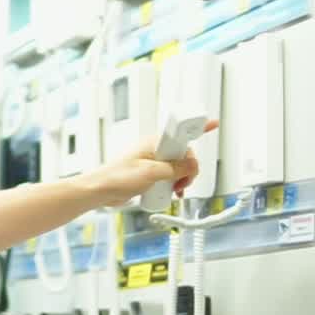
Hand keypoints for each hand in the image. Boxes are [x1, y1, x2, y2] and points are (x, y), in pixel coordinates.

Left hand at [84, 119, 214, 206]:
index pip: (181, 132)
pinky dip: (174, 183)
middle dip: (188, 169)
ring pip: (178, 167)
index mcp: (155, 142)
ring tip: (175, 190)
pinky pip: (169, 176)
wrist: (101, 191)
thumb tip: (193, 166)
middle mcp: (155, 149)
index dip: (199, 127)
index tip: (214, 123)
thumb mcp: (151, 173)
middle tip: (182, 183)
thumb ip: (175, 169)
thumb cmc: (117, 177)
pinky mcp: (150, 173)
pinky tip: (173, 192)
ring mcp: (153, 161)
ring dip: (181, 179)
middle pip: (184, 155)